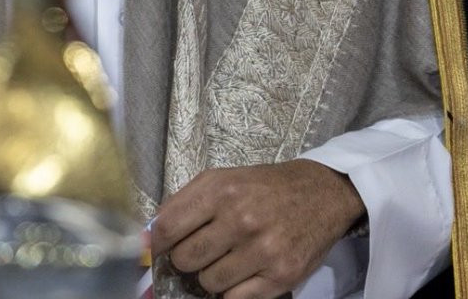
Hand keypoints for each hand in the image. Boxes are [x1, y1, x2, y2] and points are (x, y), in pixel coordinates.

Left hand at [150, 160, 364, 298]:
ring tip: (225, 259)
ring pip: (208, 283)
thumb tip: (149, 236)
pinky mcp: (281, 277)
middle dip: (186, 258)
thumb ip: (183, 203)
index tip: (158, 247)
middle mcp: (241, 219)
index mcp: (220, 190)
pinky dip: (233, 291)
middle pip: (185, 259)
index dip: (157, 242)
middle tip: (199, 250)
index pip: (168, 227)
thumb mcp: (221, 179)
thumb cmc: (262, 187)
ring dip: (211, 275)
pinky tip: (242, 272)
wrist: (318, 194)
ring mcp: (262, 251)